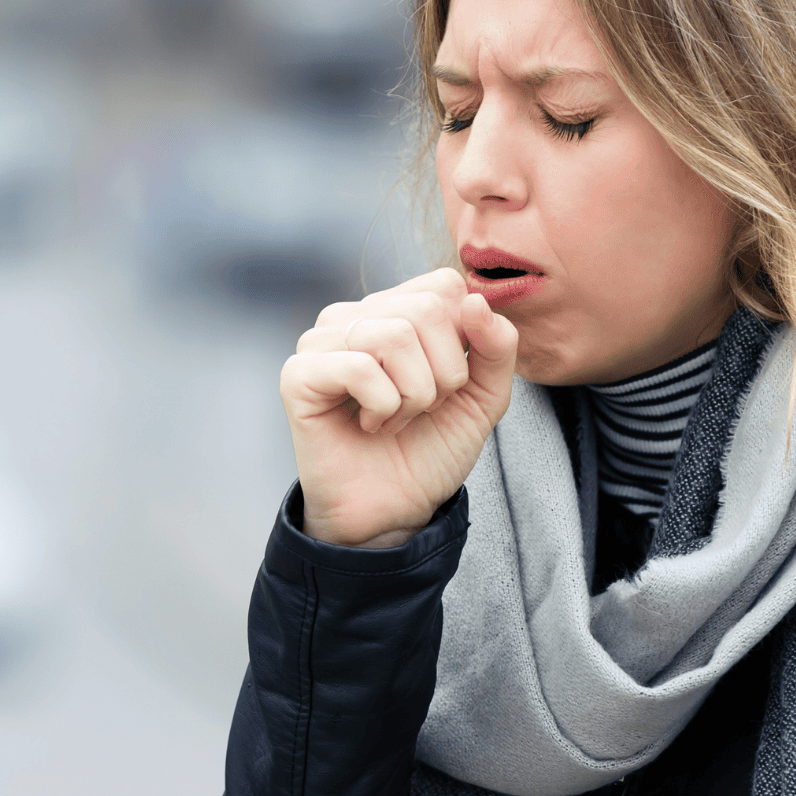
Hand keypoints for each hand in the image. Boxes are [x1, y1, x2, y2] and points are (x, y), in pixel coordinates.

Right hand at [281, 268, 518, 547]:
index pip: (444, 286)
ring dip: (413, 394)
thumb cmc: (430, 448)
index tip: (449, 383)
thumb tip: (475, 301)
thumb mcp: (484, 396)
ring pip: (393, 336)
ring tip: (395, 418)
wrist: (394, 510)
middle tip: (423, 408)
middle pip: (425, 309)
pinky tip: (371, 425)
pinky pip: (359, 367)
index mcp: (395, 310)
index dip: (464, 339)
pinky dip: (383, 406)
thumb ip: (496, 346)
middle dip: (444, 373)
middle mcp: (355, 316)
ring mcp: (322, 342)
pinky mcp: (299, 374)